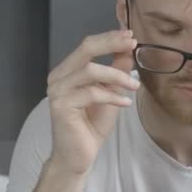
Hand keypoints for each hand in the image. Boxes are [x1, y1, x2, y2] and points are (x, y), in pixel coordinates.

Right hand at [46, 30, 139, 174]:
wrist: (78, 155)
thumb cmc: (92, 125)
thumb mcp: (110, 93)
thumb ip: (116, 71)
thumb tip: (128, 49)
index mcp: (68, 71)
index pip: (88, 46)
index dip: (110, 38)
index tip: (131, 36)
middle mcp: (59, 76)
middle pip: (86, 49)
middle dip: (111, 43)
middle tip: (132, 43)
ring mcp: (57, 90)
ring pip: (90, 70)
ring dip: (116, 75)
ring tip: (134, 86)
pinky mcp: (61, 105)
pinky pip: (91, 93)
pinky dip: (112, 96)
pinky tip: (125, 103)